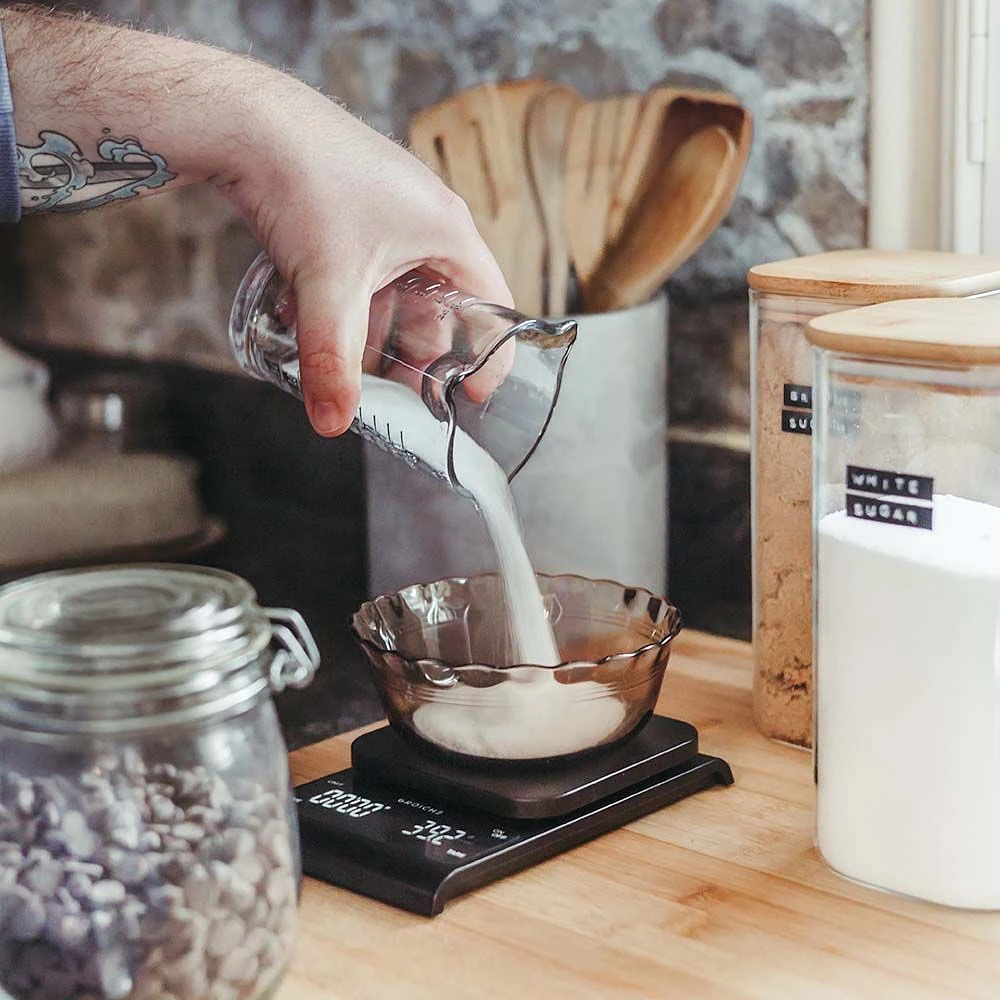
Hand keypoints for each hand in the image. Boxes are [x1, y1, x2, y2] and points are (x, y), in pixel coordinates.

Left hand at [220, 74, 512, 436]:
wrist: (248, 119)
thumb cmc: (306, 182)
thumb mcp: (328, 286)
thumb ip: (332, 359)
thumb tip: (333, 421)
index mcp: (448, 230)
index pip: (494, 303)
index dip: (490, 355)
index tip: (471, 395)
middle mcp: (429, 216)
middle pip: (447, 300)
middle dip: (426, 349)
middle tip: (407, 387)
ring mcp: (392, 206)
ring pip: (405, 284)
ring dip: (386, 325)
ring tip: (359, 359)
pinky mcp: (356, 202)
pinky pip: (373, 263)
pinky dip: (358, 296)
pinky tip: (319, 317)